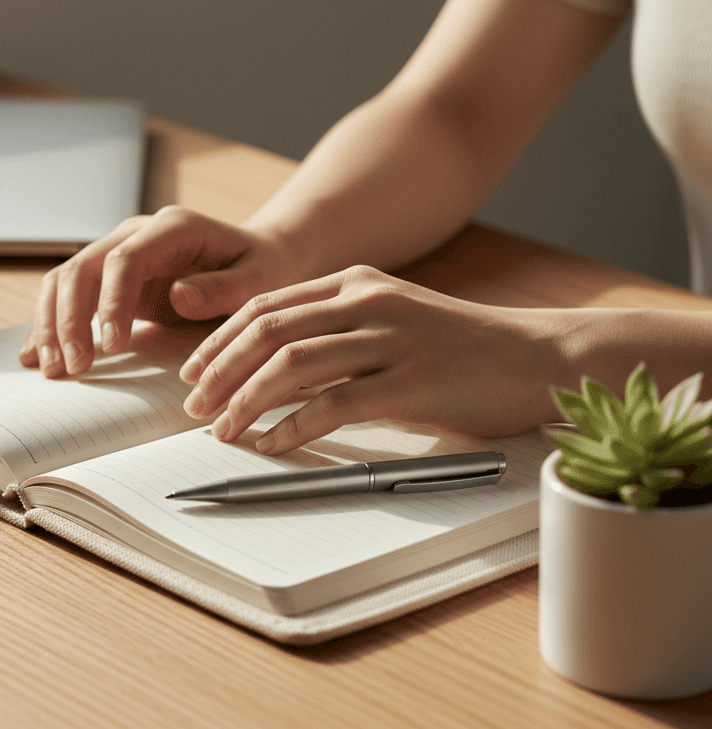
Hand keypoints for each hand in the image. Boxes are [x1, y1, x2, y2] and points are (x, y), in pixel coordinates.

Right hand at [20, 206, 299, 376]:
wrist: (258, 259)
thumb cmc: (263, 269)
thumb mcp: (259, 280)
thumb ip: (223, 289)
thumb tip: (178, 297)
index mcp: (173, 228)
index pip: (125, 259)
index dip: (111, 301)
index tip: (113, 345)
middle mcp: (138, 235)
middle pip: (83, 268)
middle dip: (70, 319)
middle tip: (73, 368)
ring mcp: (119, 255)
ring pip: (66, 280)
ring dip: (52, 324)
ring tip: (54, 370)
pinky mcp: (111, 280)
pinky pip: (70, 296)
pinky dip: (51, 325)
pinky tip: (34, 356)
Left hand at [179, 265, 565, 452]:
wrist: (534, 357)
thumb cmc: (458, 347)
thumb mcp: (389, 322)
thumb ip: (334, 335)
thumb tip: (271, 372)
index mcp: (354, 282)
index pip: (265, 306)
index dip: (219, 340)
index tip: (194, 371)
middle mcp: (366, 300)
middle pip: (267, 332)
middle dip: (220, 372)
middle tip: (195, 407)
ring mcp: (390, 338)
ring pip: (291, 365)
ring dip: (245, 402)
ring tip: (222, 430)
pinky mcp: (412, 381)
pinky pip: (333, 405)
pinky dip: (292, 428)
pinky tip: (272, 446)